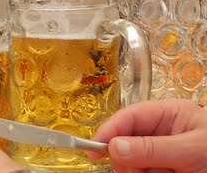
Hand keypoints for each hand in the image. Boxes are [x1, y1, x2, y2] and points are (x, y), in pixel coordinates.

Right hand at [91, 98, 206, 172]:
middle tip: (136, 171)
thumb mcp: (190, 151)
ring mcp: (165, 154)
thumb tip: (114, 147)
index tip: (93, 149)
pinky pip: (144, 172)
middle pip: (126, 141)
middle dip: (126, 157)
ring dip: (138, 171)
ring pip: (133, 162)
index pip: (130, 117)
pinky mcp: (167, 170)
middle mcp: (164, 132)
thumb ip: (151, 148)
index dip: (109, 130)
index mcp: (170, 115)